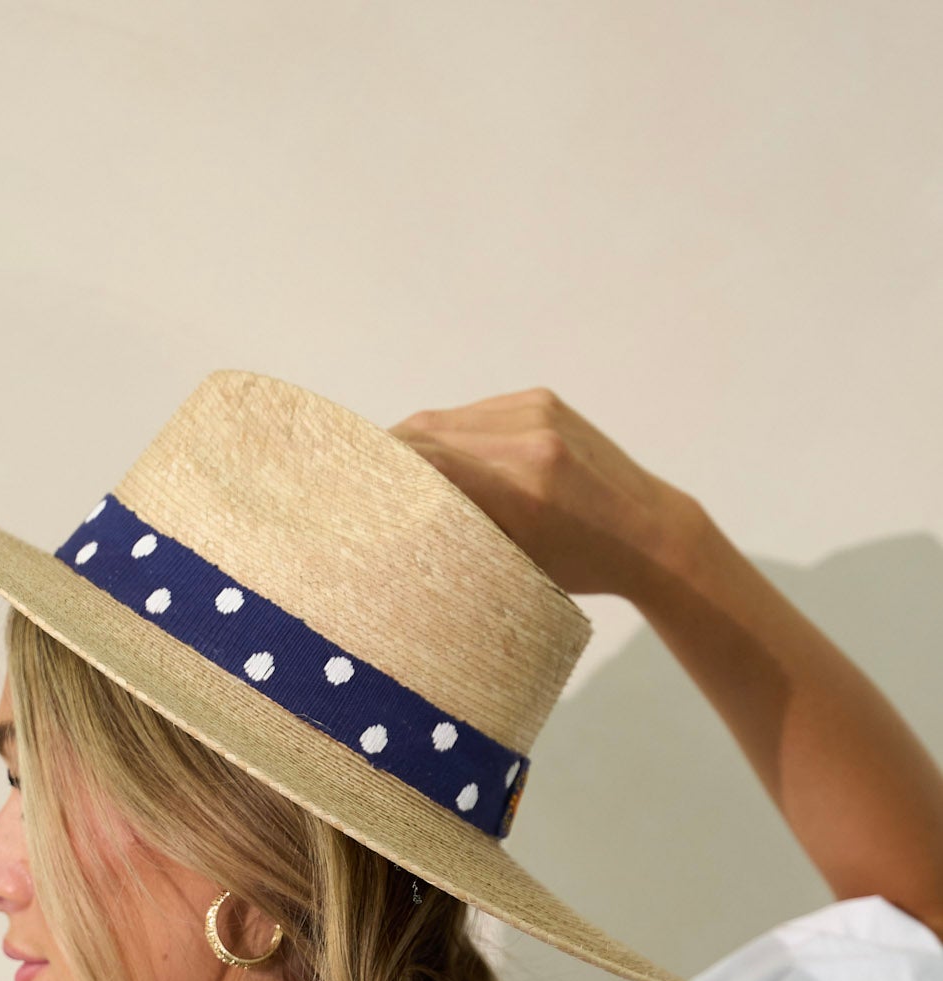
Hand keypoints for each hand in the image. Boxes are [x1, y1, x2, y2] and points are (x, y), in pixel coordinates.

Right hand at [386, 387, 699, 602]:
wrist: (649, 531)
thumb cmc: (579, 567)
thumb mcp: (513, 565)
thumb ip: (459, 534)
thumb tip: (391, 522)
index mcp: (523, 489)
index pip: (426, 462)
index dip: (379, 469)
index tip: (343, 488)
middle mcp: (529, 440)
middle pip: (428, 433)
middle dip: (388, 455)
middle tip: (355, 481)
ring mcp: (537, 412)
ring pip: (446, 420)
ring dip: (414, 445)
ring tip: (390, 473)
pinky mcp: (541, 399)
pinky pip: (474, 413)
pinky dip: (449, 435)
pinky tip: (438, 459)